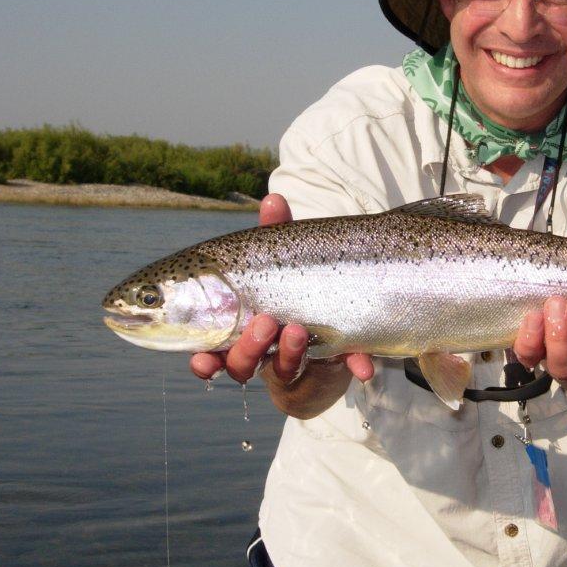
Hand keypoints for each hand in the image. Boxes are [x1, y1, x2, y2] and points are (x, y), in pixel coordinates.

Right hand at [189, 194, 373, 417]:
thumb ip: (275, 231)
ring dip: (289, 353)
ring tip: (297, 331)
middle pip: (243, 362)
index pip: (212, 348)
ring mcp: (298, 357)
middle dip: (249, 348)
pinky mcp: (335, 358)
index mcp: (237, 326)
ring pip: (284, 368)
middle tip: (264, 322)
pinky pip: (344, 367)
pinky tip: (364, 368)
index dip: (203, 360)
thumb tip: (273, 198)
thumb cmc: (292, 278)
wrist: (333, 309)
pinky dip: (354, 365)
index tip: (202, 358)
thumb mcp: (283, 253)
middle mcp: (262, 349)